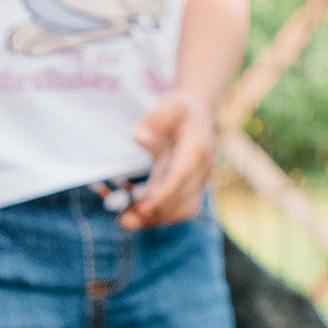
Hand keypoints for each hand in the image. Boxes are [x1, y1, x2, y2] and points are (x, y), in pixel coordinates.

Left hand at [120, 90, 215, 229]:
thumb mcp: (169, 105)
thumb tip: (139, 137)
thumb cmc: (180, 109)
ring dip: (158, 219)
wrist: (199, 114)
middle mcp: (202, 170)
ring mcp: (199, 181)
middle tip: (125, 221)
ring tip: (128, 222)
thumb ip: (156, 119)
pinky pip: (181, 208)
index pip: (181, 177)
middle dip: (156, 212)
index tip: (143, 207)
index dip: (164, 195)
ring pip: (183, 209)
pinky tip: (139, 217)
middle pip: (182, 199)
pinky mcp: (191, 188)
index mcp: (197, 150)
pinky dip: (161, 216)